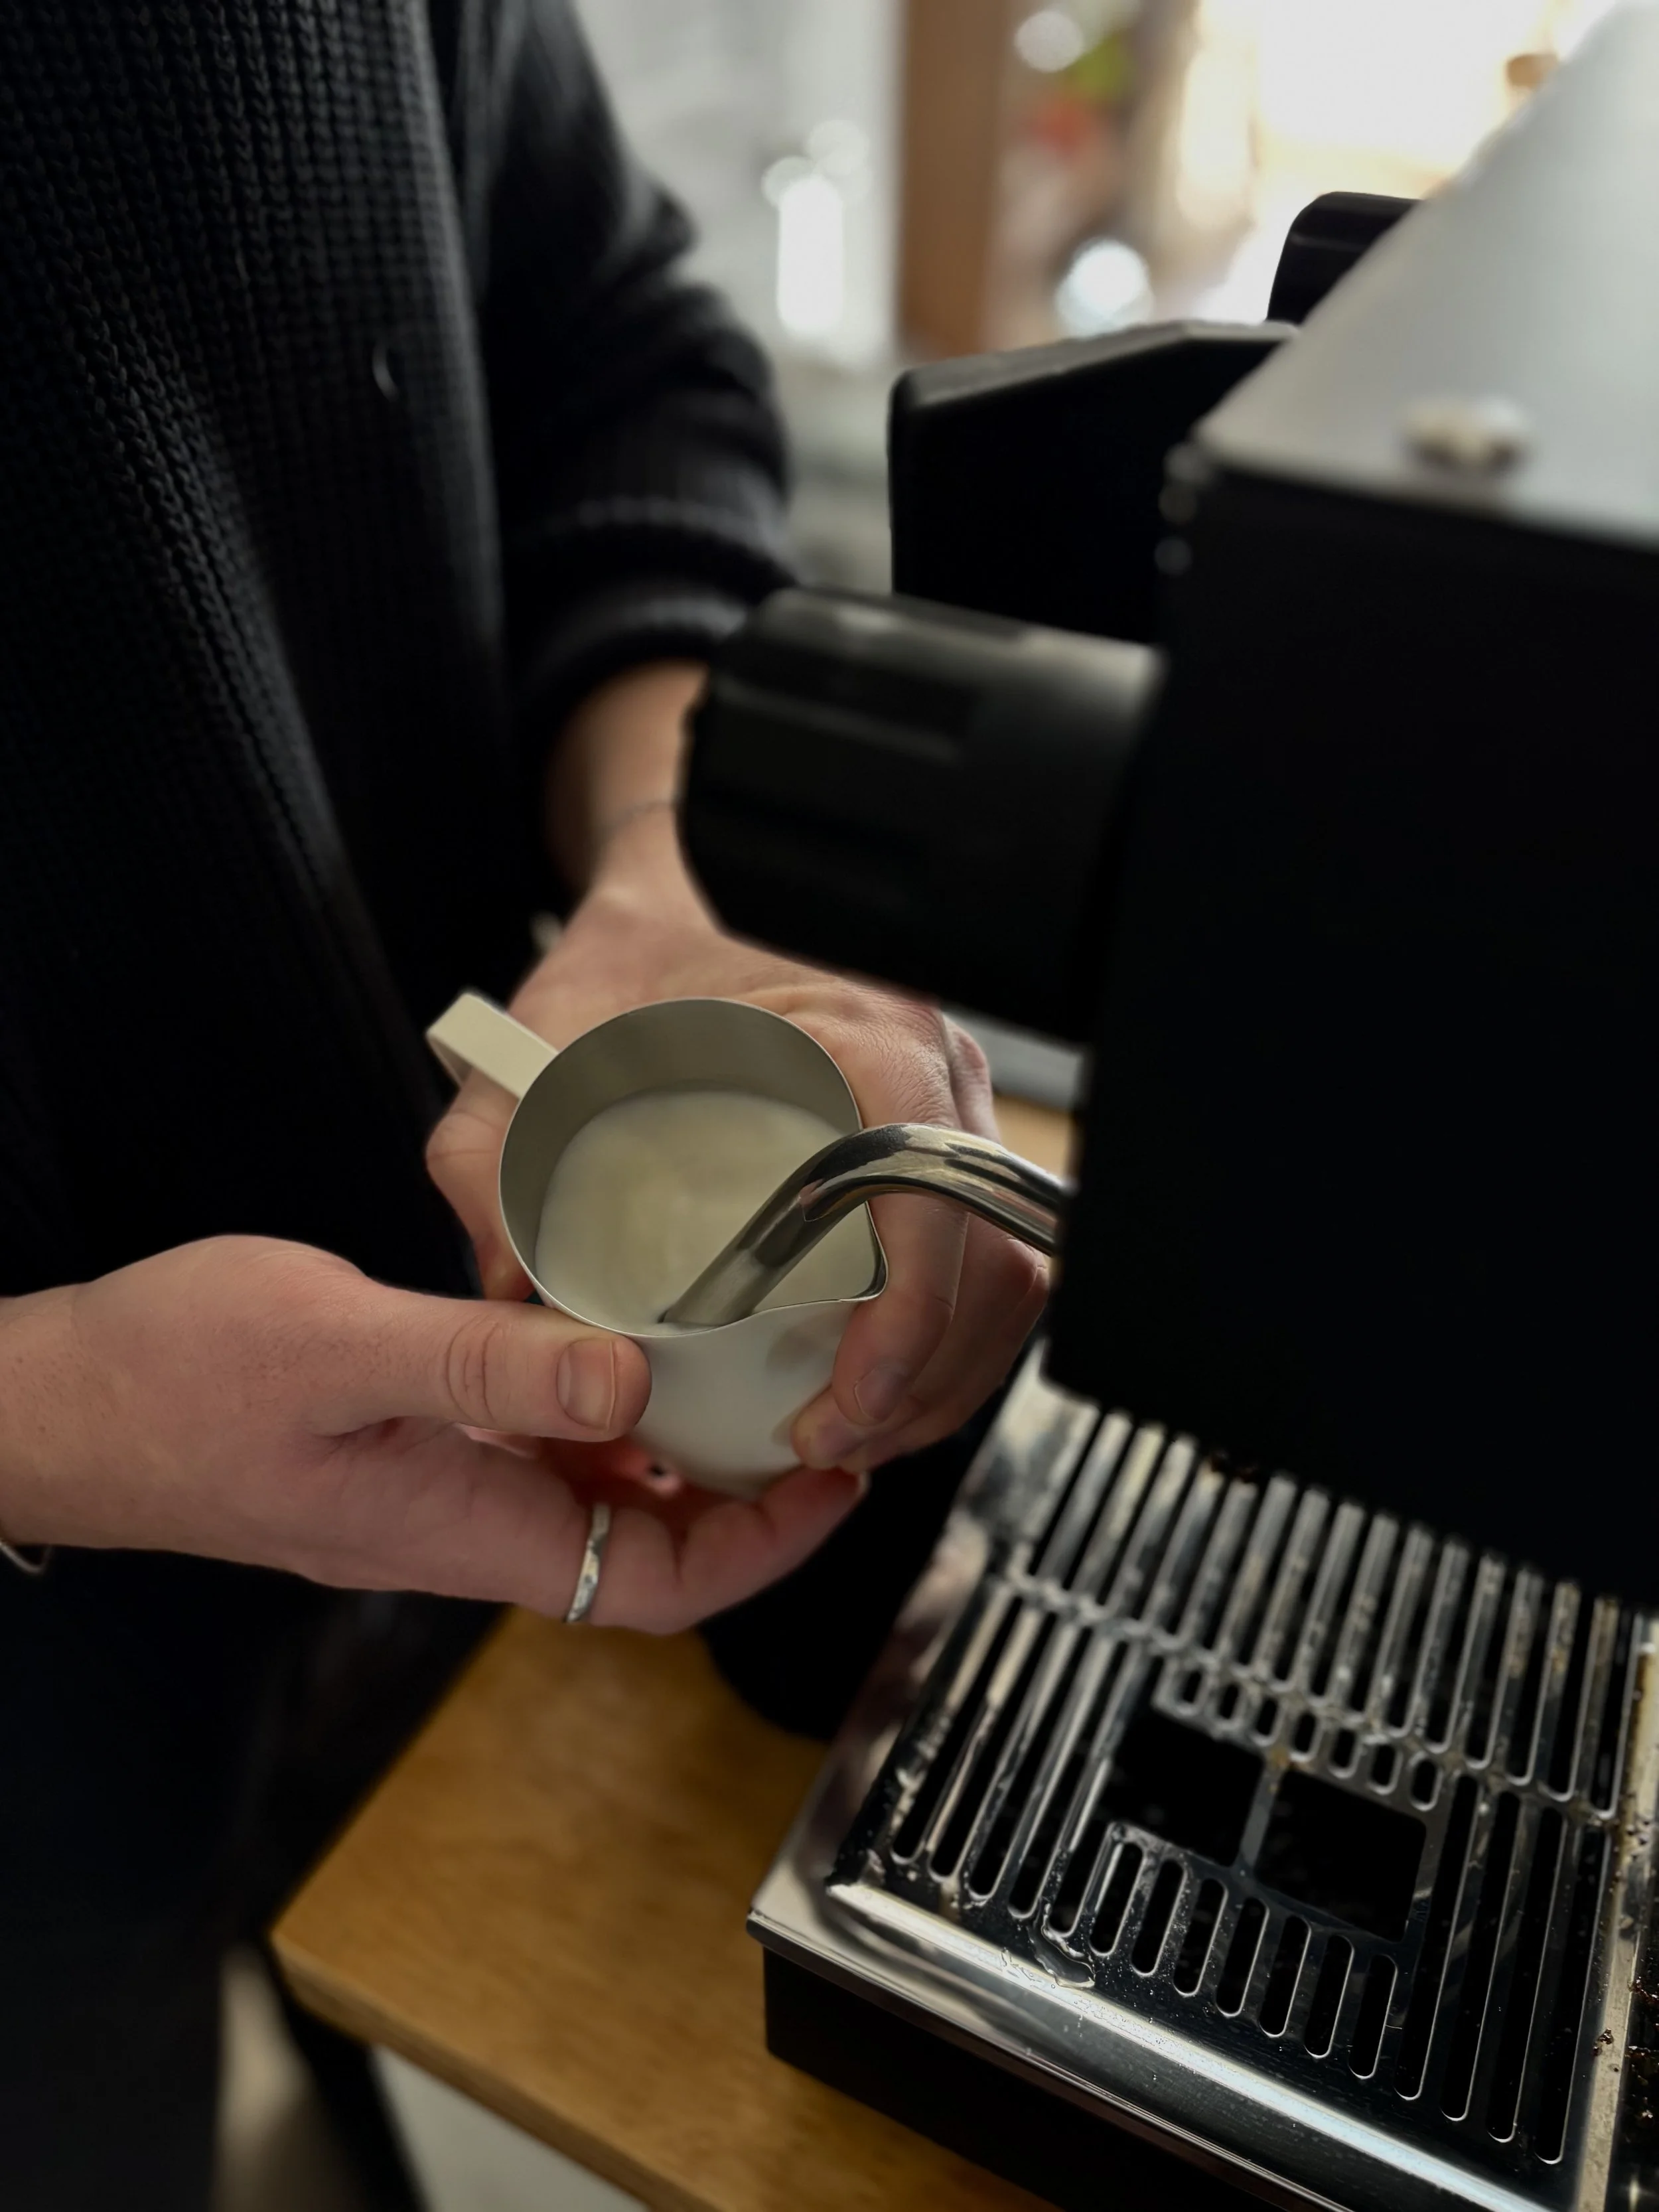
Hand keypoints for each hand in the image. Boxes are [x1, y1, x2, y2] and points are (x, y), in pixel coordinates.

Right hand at [0, 1238, 862, 1627]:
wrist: (57, 1402)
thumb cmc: (168, 1384)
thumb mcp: (337, 1351)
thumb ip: (484, 1366)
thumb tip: (626, 1380)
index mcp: (458, 1527)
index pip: (653, 1585)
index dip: (759, 1545)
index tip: (833, 1479)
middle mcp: (457, 1526)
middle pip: (638, 1547)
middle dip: (737, 1490)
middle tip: (808, 1407)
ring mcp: (430, 1493)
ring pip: (587, 1495)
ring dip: (667, 1444)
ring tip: (737, 1366)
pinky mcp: (403, 1451)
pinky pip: (529, 1448)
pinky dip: (588, 1405)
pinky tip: (606, 1340)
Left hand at [428, 812, 1048, 1478]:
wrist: (677, 897)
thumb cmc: (627, 961)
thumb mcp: (537, 1047)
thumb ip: (493, 1157)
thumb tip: (513, 1286)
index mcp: (860, 1038)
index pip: (935, 1206)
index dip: (907, 1333)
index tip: (839, 1408)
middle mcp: (932, 1066)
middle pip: (992, 1261)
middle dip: (924, 1385)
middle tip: (831, 1445)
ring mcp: (952, 1102)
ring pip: (1007, 1269)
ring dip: (944, 1373)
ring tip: (852, 1433)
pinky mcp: (945, 1135)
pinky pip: (986, 1253)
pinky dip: (944, 1336)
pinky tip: (876, 1381)